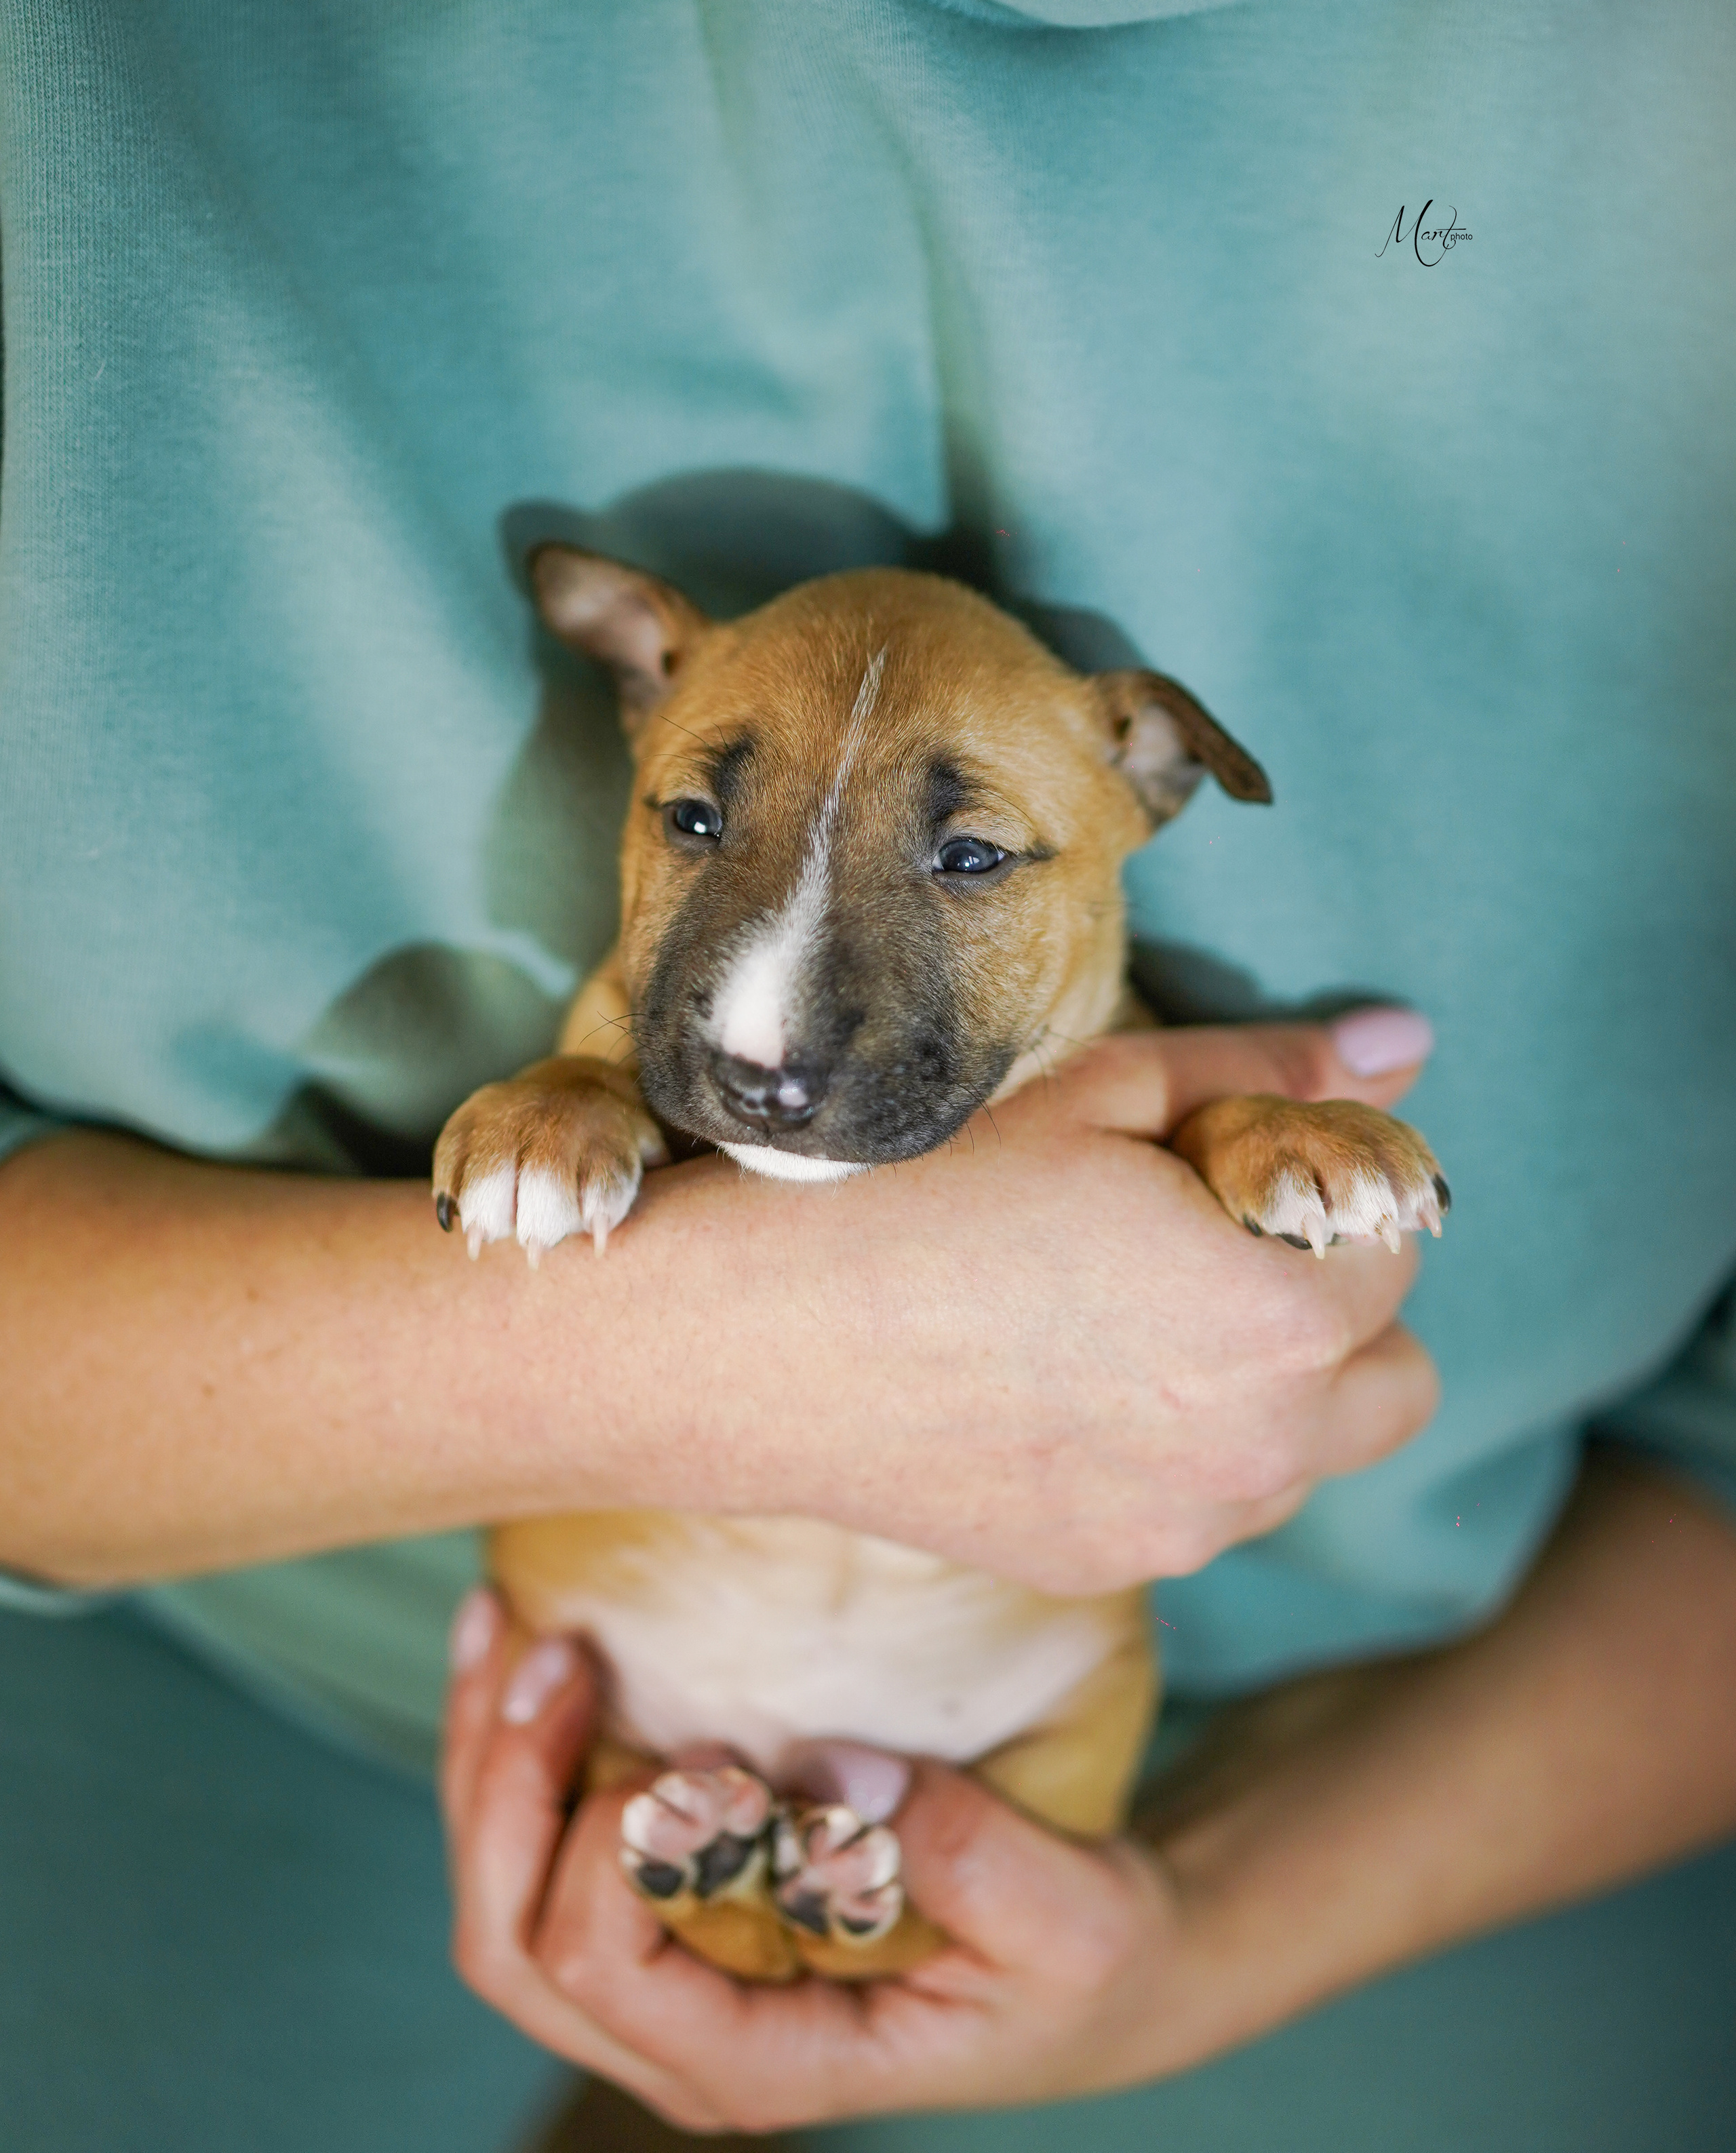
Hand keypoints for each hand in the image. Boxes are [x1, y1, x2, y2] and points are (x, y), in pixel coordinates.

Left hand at [442, 1596, 1222, 2132]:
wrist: (1088, 1977)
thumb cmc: (1079, 1959)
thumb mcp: (1070, 1920)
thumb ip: (971, 1856)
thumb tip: (828, 1768)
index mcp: (768, 2062)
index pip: (609, 1972)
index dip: (612, 1849)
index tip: (705, 1748)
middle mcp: (684, 2039)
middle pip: (510, 1946)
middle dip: (505, 1795)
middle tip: (559, 1656)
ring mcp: (659, 1983)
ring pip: (498, 1898)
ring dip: (484, 1760)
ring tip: (507, 1627)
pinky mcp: (663, 1915)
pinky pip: (536, 1849)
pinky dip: (505, 1749)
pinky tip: (510, 1642)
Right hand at [625, 1007, 1440, 1591]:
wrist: (748, 1344)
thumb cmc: (917, 1192)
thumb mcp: (1101, 1094)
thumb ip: (1266, 1072)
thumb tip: (1407, 1039)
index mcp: (1278, 1312)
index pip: (1394, 1233)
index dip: (1314, 1179)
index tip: (1215, 1159)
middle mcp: (1259, 1446)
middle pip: (1395, 1374)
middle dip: (1333, 1304)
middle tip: (1206, 1246)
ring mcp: (1183, 1526)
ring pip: (1307, 1454)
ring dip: (1267, 1389)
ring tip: (1127, 1320)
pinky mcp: (1107, 1567)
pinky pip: (1204, 1509)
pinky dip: (1179, 1453)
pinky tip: (1065, 1387)